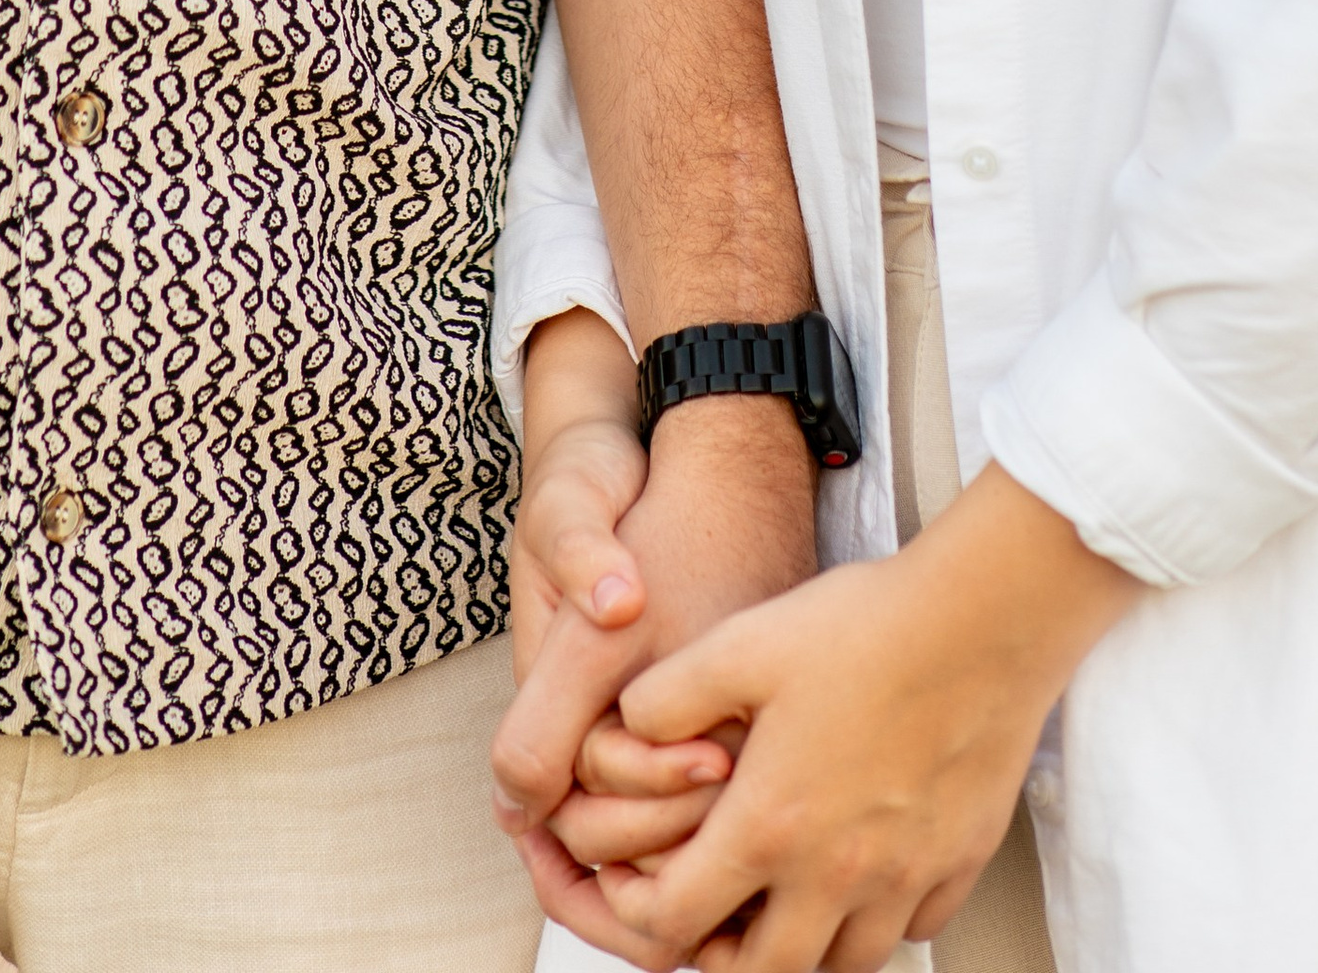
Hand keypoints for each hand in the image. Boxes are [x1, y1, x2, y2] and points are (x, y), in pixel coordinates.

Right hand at [496, 385, 820, 962]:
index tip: (715, 754)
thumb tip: (614, 605)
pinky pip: (686, 809)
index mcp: (546, 701)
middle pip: (610, 841)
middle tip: (743, 778)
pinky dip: (721, 824)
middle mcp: (581, 732)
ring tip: (762, 785)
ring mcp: (627, 736)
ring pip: (653, 843)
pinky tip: (771, 795)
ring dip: (700, 835)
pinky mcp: (671, 726)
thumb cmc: (599, 491)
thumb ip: (582, 556)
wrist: (648, 473)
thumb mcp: (576, 506)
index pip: (572, 796)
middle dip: (671, 830)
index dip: (642, 788)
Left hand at [590, 465, 1140, 972]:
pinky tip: (864, 871)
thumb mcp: (741, 645)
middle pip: (761, 972)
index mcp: (771, 827)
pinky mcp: (959, 862)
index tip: (635, 877)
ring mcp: (905, 877)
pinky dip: (877, 920)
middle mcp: (838, 874)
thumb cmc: (866, 626)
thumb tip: (627, 730)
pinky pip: (912, 930)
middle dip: (717, 952)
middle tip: (706, 907)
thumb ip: (666, 697)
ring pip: (843, 965)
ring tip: (781, 899)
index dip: (639, 907)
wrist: (984, 617)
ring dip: (802, 946)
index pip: (679, 920)